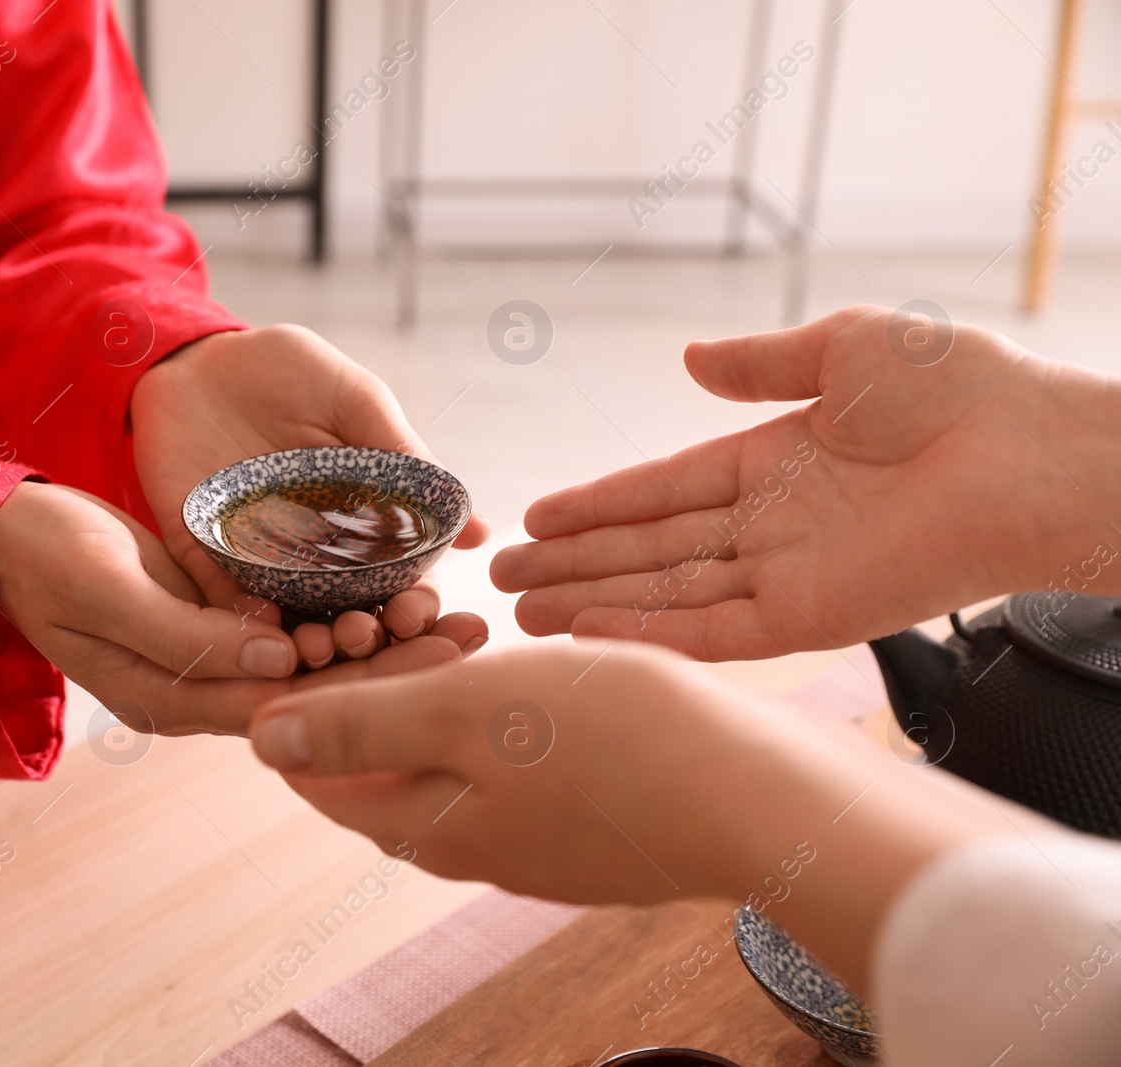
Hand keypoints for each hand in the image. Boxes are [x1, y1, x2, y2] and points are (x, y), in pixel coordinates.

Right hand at [0, 481, 469, 735]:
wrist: (3, 538)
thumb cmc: (45, 558)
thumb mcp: (108, 589)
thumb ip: (187, 632)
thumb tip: (277, 660)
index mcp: (171, 700)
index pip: (287, 708)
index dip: (367, 686)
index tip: (439, 657)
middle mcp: (200, 692)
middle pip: (315, 692)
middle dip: (392, 666)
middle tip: (472, 634)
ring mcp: (209, 659)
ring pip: (312, 662)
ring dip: (379, 640)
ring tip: (454, 611)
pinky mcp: (216, 623)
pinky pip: (292, 628)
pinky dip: (343, 612)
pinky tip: (398, 587)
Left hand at [132, 325, 490, 667]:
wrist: (193, 355)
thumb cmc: (284, 371)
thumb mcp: (355, 400)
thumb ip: (404, 457)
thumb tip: (474, 526)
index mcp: (362, 523)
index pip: (399, 583)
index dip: (413, 607)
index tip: (416, 613)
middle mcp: (315, 554)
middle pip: (349, 615)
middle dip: (363, 638)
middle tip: (364, 635)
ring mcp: (259, 559)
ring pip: (291, 622)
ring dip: (305, 644)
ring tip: (315, 647)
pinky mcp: (203, 553)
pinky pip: (221, 598)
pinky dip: (239, 618)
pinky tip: (255, 626)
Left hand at [249, 638, 1014, 991]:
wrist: (766, 799)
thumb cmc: (618, 742)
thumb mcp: (468, 711)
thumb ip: (361, 725)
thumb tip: (260, 740)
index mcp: (423, 824)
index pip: (318, 772)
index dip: (309, 698)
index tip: (336, 632)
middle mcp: (468, 846)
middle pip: (383, 764)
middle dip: (378, 686)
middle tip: (408, 615)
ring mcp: (532, 842)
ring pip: (451, 760)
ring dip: (442, 694)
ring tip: (467, 627)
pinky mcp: (586, 825)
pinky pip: (512, 765)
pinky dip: (501, 714)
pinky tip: (533, 668)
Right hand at [491, 305, 1120, 659]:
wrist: (1031, 452)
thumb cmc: (958, 388)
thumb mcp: (843, 348)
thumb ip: (759, 364)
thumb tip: (688, 358)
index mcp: (773, 462)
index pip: (660, 490)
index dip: (595, 505)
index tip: (533, 517)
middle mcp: (770, 525)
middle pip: (647, 550)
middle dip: (572, 565)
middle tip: (501, 579)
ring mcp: (787, 575)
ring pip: (666, 595)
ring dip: (593, 604)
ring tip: (521, 614)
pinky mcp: (812, 618)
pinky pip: (714, 632)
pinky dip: (652, 635)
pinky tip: (591, 634)